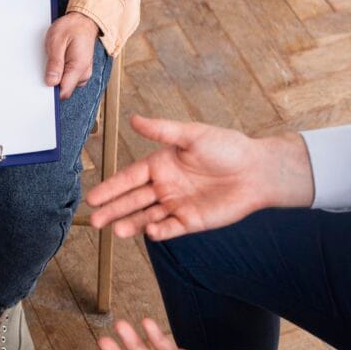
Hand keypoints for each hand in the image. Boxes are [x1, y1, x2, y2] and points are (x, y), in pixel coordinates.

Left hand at [45, 12, 100, 98]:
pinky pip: (67, 79)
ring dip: (57, 76)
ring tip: (54, 59)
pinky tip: (58, 62)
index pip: (64, 92)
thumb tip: (51, 82)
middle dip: (53, 82)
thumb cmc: (71, 27)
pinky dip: (60, 73)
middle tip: (47, 66)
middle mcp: (84, 73)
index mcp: (79, 67)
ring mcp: (83, 73)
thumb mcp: (57, 42)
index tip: (42, 85)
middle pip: (64, 90)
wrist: (83, 20)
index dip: (51, 92)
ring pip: (65, 85)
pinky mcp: (80, 71)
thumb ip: (55, 63)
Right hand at [88, 115, 314, 239]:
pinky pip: (169, 228)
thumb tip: (133, 118)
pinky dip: (159, 230)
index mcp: (160, 165)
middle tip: (94, 221)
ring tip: (116, 231)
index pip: (129, 178)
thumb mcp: (192, 135)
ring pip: (146, 217)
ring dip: (131, 223)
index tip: (92, 198)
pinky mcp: (190, 221)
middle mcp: (164, 186)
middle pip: (132, 201)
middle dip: (113, 210)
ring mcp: (176, 205)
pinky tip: (150, 230)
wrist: (258, 171)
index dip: (111, 188)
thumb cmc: (228, 148)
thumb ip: (162, 131)